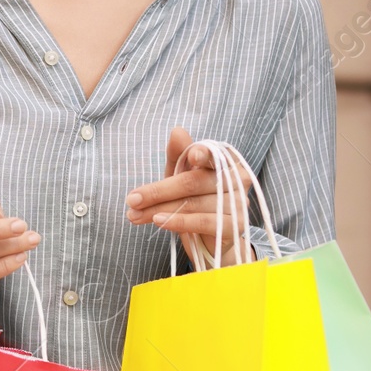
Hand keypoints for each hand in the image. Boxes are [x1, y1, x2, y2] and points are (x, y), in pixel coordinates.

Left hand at [124, 127, 255, 267]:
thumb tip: (177, 131)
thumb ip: (178, 155)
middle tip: (132, 199)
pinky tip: (158, 221)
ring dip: (158, 210)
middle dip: (158, 191)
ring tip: (134, 215)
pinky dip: (178, 221)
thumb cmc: (195, 200)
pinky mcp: (234, 226)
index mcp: (226, 161)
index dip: (201, 153)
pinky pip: (203, 222)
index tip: (191, 156)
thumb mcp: (181, 175)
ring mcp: (239, 203)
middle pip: (193, 181)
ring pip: (192, 203)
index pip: (212, 154)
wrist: (209, 238)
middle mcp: (238, 179)